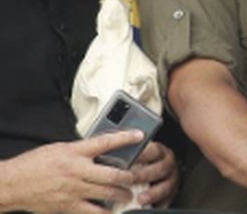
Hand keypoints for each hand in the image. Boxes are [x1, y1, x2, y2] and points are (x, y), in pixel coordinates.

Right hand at [0, 132, 139, 212]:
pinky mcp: (68, 206)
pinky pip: (92, 212)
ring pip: (106, 193)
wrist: (12, 184)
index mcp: (74, 152)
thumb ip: (80, 150)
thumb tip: (101, 151)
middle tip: (135, 177)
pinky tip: (111, 212)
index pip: (105, 142)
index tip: (139, 135)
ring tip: (127, 195)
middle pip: (112, 173)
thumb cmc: (34, 164)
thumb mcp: (59, 149)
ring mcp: (73, 190)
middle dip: (129, 177)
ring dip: (121, 195)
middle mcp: (77, 170)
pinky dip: (104, 213)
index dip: (125, 138)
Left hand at [130, 141, 178, 207]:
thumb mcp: (135, 154)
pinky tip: (149, 207)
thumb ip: (128, 154)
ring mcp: (171, 179)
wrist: (149, 173)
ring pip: (166, 186)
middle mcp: (168, 164)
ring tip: (141, 199)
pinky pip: (167, 200)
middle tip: (130, 179)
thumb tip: (111, 153)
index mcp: (160, 151)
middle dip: (145, 175)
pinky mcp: (171, 194)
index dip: (142, 154)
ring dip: (153, 193)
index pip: (154, 150)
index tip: (128, 159)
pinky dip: (159, 205)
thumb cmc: (137, 163)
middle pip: (161, 168)